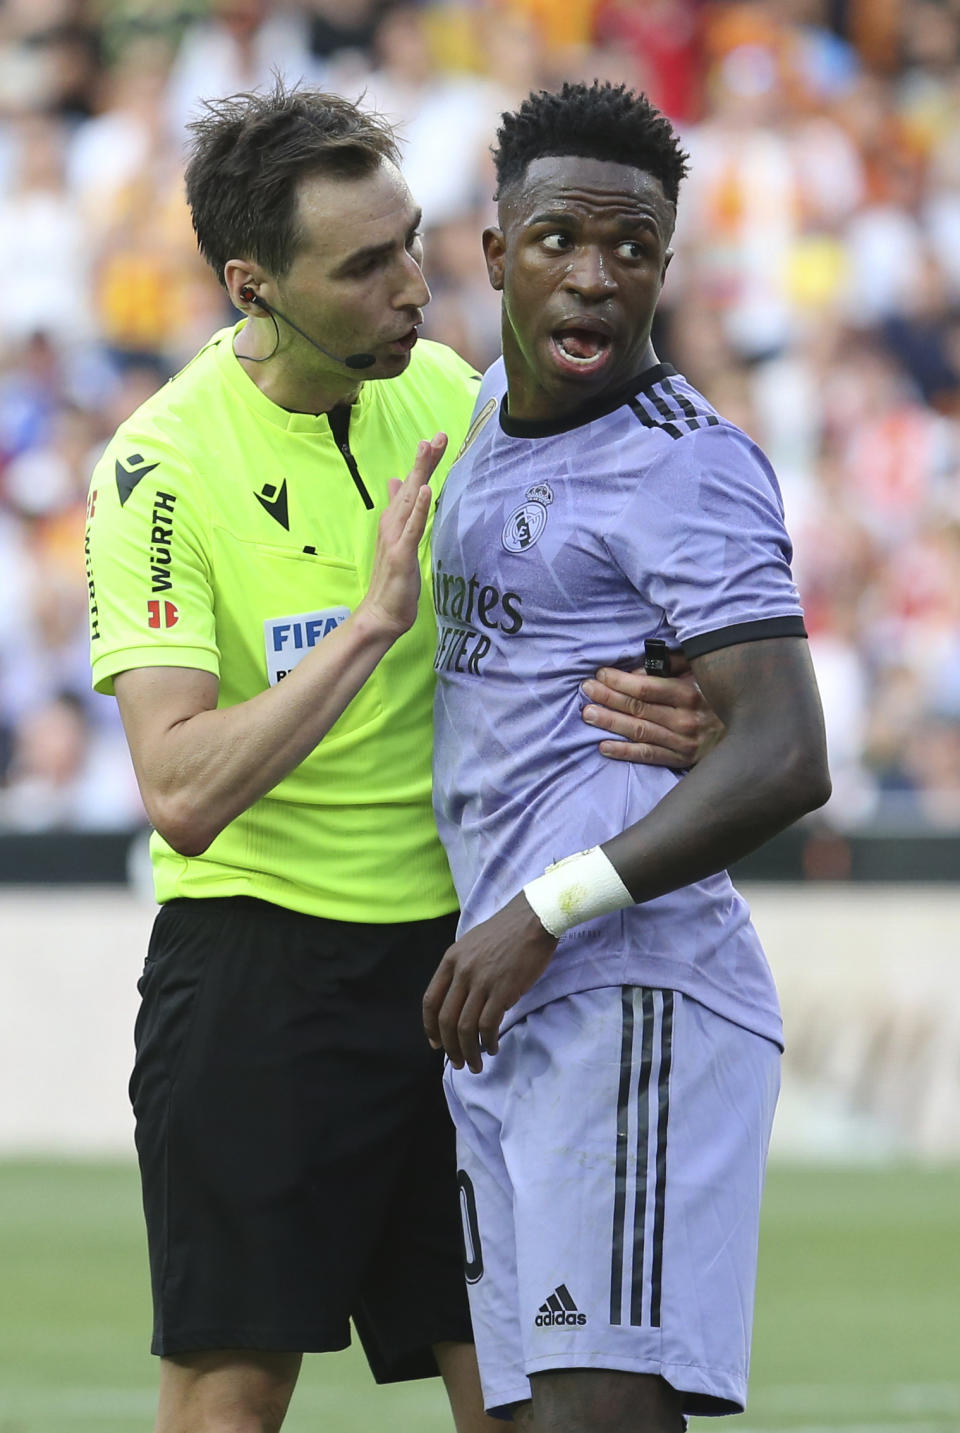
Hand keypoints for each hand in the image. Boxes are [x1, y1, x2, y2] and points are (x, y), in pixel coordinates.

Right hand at [359, 433, 446, 636]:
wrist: (381, 613)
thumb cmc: (394, 580)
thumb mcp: (401, 541)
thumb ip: (401, 513)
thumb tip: (398, 483)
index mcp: (395, 521)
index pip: (411, 486)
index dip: (423, 464)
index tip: (434, 441)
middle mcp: (392, 524)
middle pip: (411, 486)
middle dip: (424, 461)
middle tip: (438, 437)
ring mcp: (396, 538)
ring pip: (410, 500)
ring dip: (420, 475)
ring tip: (428, 450)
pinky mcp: (401, 554)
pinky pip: (411, 527)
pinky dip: (417, 508)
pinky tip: (424, 490)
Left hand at [423, 892, 556, 1072]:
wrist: (534, 918)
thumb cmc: (507, 931)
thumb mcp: (472, 944)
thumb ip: (462, 968)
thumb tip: (461, 999)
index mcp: (450, 960)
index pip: (430, 1001)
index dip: (430, 1027)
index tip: (436, 1044)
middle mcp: (461, 972)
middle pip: (446, 1019)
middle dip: (450, 1047)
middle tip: (458, 1062)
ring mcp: (481, 981)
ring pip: (465, 1027)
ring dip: (469, 1051)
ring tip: (475, 1064)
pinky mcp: (503, 990)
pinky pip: (488, 1025)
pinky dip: (488, 1042)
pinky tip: (492, 1047)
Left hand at [581, 656, 723, 767]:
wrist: (756, 732)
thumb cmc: (723, 695)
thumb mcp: (706, 673)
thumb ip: (677, 664)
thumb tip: (644, 666)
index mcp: (690, 693)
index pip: (646, 687)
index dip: (619, 681)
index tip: (600, 674)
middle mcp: (685, 719)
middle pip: (637, 708)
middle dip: (608, 697)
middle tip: (586, 690)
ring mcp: (683, 742)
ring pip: (639, 731)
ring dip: (610, 722)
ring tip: (588, 714)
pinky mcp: (684, 760)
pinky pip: (649, 756)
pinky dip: (625, 752)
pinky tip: (604, 747)